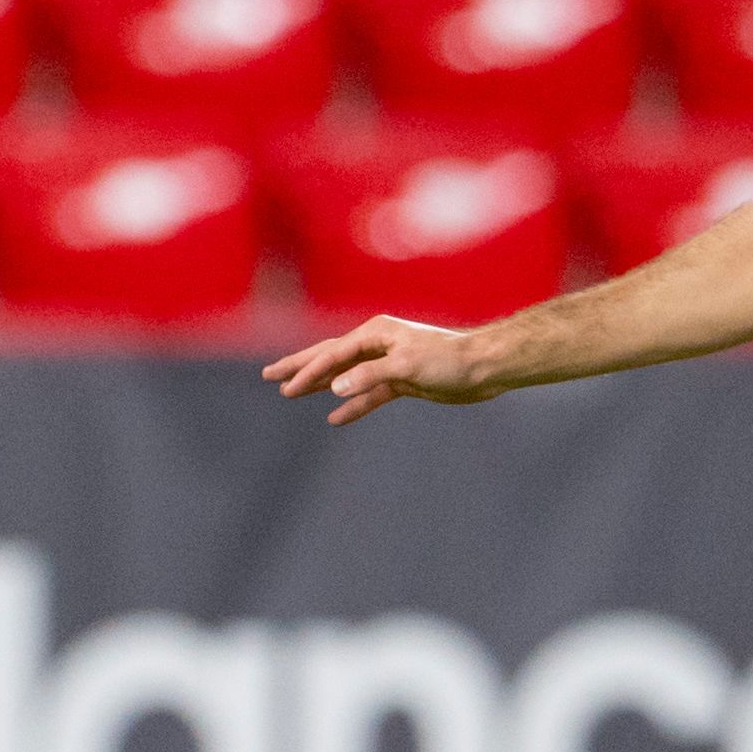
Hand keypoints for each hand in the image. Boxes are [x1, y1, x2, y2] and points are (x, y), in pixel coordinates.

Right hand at [262, 317, 491, 425]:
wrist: (483, 368)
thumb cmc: (448, 360)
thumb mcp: (406, 366)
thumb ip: (368, 376)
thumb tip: (334, 388)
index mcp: (375, 333)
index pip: (332, 353)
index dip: (307, 371)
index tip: (285, 387)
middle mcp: (377, 344)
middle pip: (330, 356)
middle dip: (300, 367)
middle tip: (269, 375)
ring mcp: (387, 363)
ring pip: (345, 375)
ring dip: (319, 385)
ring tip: (290, 393)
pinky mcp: (400, 381)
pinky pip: (368, 395)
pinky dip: (351, 405)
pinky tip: (334, 417)